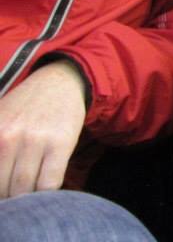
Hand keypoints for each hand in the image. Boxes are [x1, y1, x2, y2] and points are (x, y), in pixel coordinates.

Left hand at [0, 61, 86, 197]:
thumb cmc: (25, 105)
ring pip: (24, 189)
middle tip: (16, 192)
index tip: (5, 189)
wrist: (59, 81)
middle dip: (9, 196)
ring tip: (30, 191)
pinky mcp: (60, 143)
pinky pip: (49, 183)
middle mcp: (8, 139)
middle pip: (3, 188)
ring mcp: (35, 141)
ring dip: (28, 197)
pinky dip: (46, 192)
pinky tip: (46, 186)